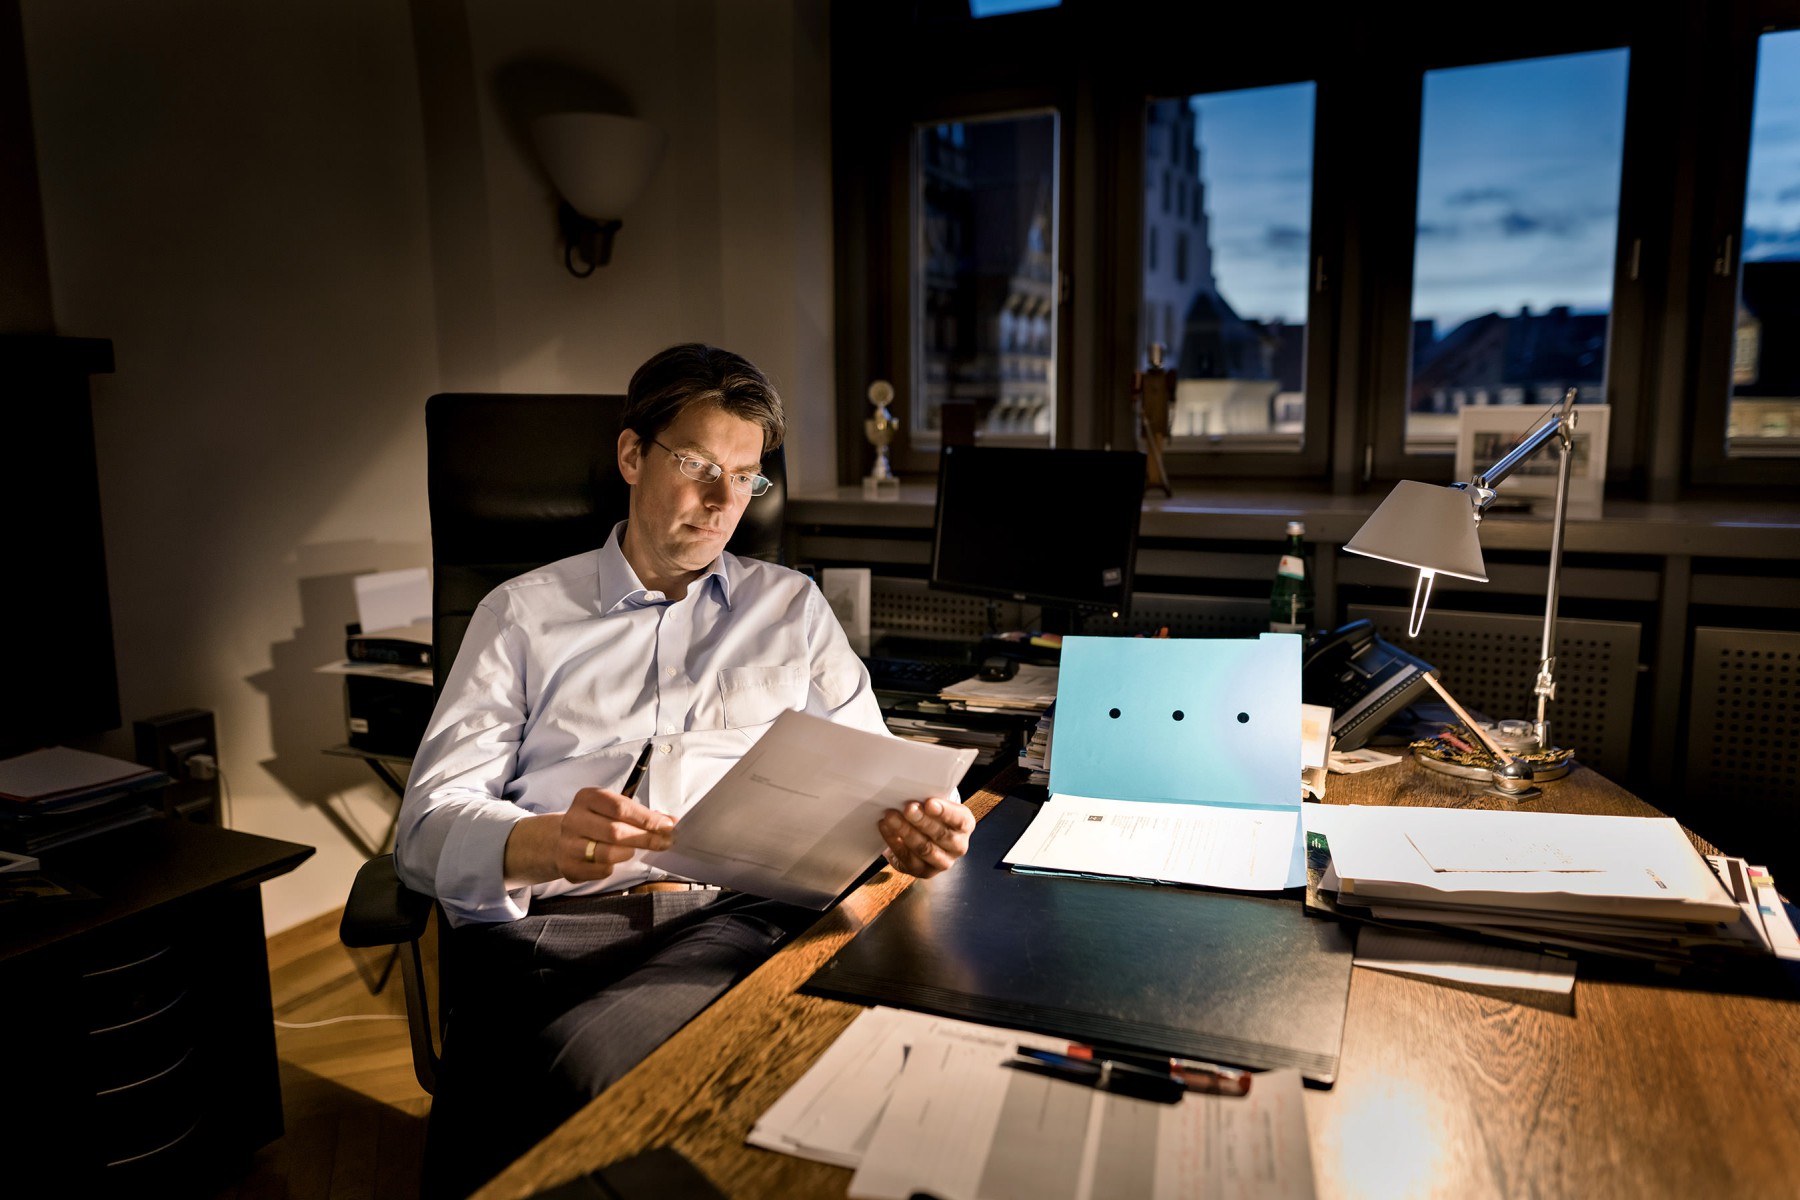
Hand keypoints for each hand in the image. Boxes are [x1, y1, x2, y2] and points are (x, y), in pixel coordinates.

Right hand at [553, 786, 675, 883]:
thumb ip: (642, 814)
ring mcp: (568, 844)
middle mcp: (574, 819)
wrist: (561, 840)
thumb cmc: (597, 822)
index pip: (620, 807)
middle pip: (615, 831)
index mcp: (587, 798)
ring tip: (631, 850)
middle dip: (645, 838)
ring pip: (607, 853)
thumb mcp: (614, 809)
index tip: (668, 827)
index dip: (647, 819)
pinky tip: (613, 860)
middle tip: (664, 843)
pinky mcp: (568, 866)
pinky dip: (613, 867)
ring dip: (627, 853)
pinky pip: (600, 870)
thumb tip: (670, 822)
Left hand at [878, 796, 972, 879]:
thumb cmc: (932, 814)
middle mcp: (958, 846)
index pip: (959, 819)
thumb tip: (910, 792)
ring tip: (890, 817)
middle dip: (922, 821)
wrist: (926, 836)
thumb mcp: (937, 804)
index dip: (945, 812)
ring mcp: (942, 862)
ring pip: (924, 848)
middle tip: (907, 808)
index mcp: (965, 825)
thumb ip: (929, 801)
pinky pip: (907, 858)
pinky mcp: (924, 871)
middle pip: (941, 835)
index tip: (929, 803)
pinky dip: (894, 842)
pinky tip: (886, 828)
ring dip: (905, 831)